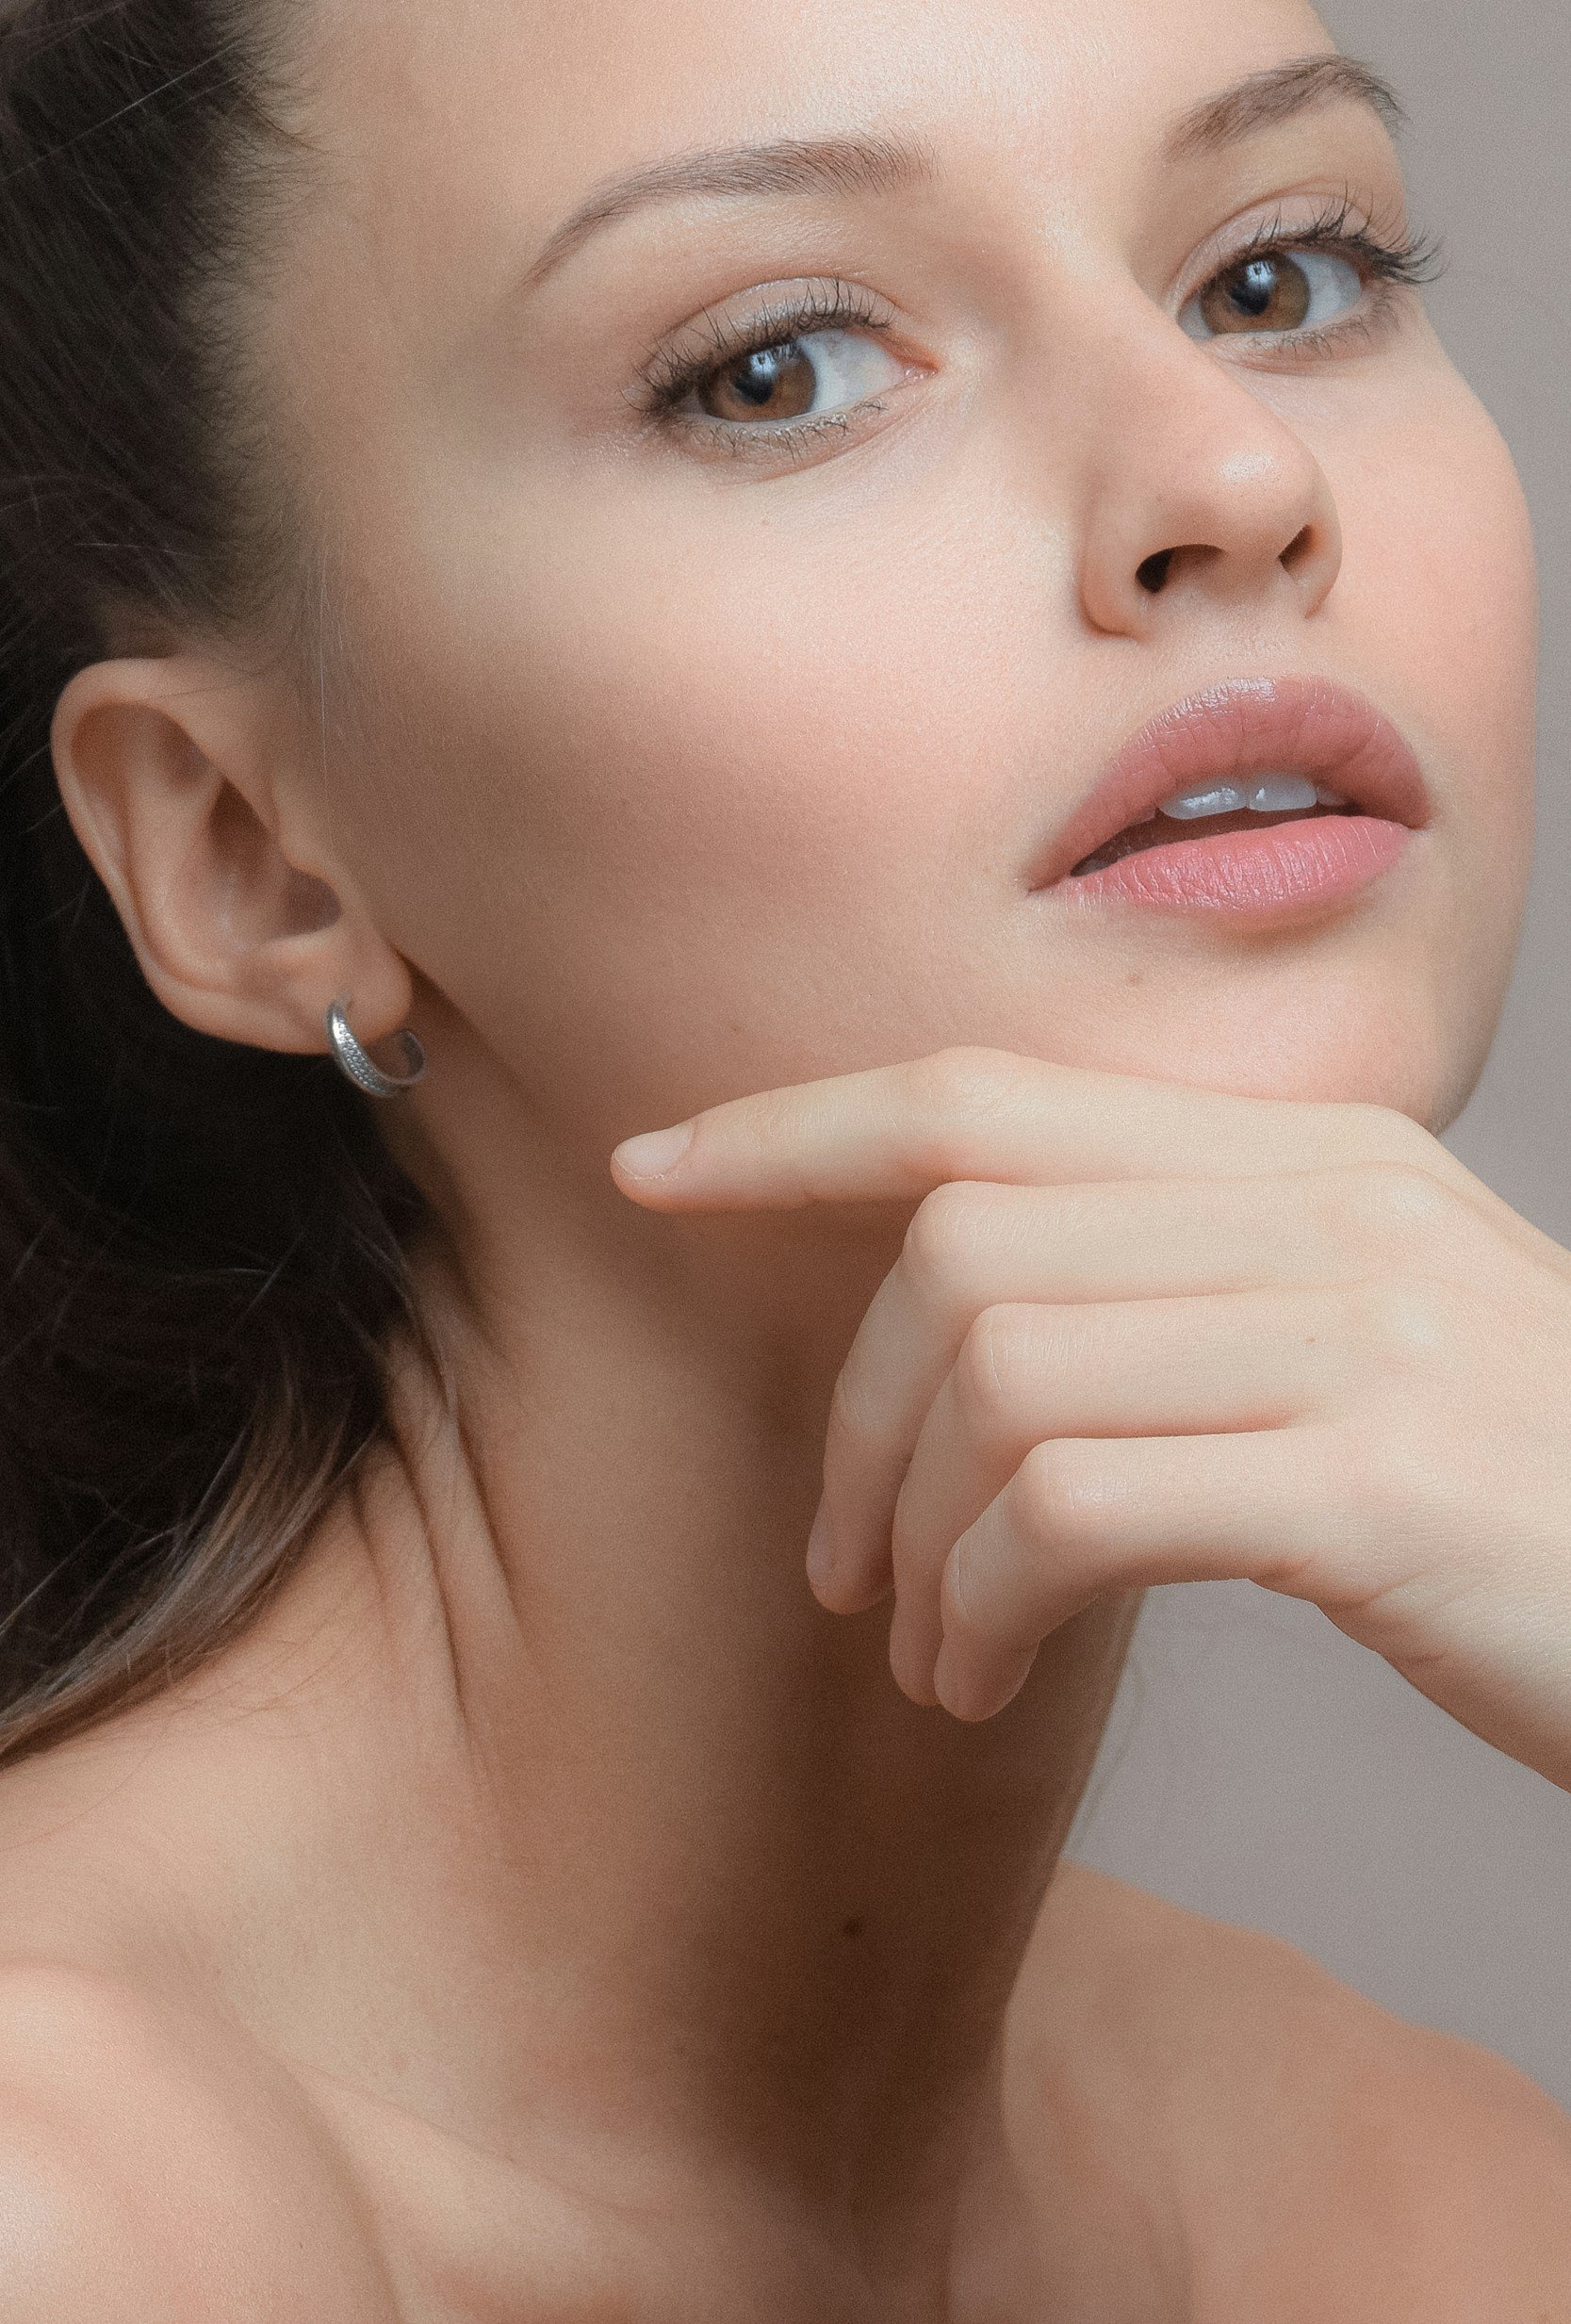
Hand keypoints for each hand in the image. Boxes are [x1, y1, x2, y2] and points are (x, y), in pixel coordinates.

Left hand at [610, 1048, 1570, 1791]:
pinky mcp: (1376, 1478)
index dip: (796, 1127)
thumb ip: (1190, 1282)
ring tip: (932, 1648)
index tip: (655, 1171)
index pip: (987, 1093)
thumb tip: (963, 1316)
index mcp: (1309, 1157)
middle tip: (843, 1566)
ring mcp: (1363, 1331)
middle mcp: (1329, 1208)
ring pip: (995, 1375)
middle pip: (958, 1247)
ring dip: (912, 1536)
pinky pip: (1071, 1504)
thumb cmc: (1524, 1503)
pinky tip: (986, 1675)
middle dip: (850, 1417)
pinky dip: (981, 1599)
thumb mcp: (1369, 1339)